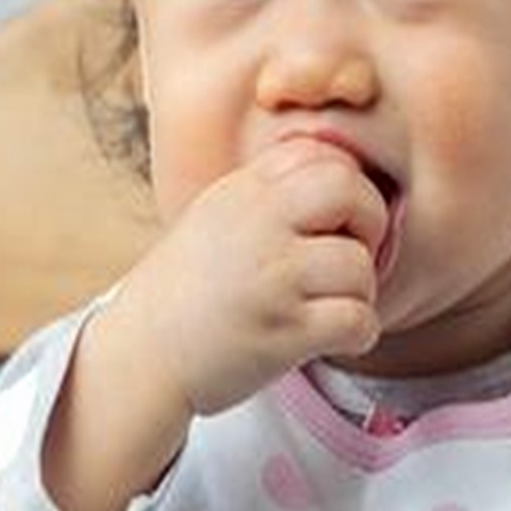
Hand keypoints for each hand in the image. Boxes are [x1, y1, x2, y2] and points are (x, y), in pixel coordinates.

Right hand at [116, 136, 388, 415]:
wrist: (141, 354)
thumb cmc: (184, 292)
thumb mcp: (215, 216)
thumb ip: (270, 194)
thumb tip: (342, 179)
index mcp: (244, 191)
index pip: (324, 156)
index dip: (346, 188)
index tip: (334, 223)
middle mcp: (258, 225)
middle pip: (352, 192)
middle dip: (369, 225)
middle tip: (347, 258)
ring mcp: (272, 277)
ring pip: (360, 266)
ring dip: (360, 293)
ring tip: (328, 307)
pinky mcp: (285, 331)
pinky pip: (359, 320)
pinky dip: (359, 334)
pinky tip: (333, 338)